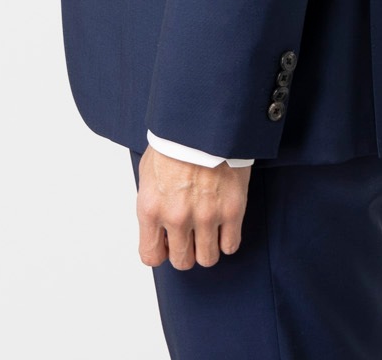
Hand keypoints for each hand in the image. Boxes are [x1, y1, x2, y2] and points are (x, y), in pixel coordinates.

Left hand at [136, 144, 250, 269]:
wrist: (205, 120)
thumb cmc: (176, 141)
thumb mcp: (149, 172)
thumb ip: (153, 204)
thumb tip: (158, 226)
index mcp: (151, 207)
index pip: (151, 255)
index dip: (161, 252)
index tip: (168, 243)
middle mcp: (176, 216)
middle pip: (182, 261)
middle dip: (186, 251)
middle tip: (191, 235)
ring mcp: (206, 215)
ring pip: (207, 259)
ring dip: (207, 247)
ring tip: (208, 230)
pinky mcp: (232, 209)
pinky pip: (231, 245)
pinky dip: (228, 239)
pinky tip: (224, 225)